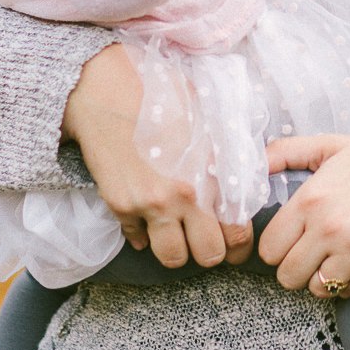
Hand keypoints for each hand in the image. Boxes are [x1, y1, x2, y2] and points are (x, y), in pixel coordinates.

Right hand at [62, 44, 252, 266]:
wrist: (108, 91)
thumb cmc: (163, 95)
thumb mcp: (207, 120)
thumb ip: (224, 156)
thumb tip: (241, 181)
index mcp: (211, 174)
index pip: (237, 232)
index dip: (239, 246)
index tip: (235, 248)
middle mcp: (183, 196)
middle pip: (207, 255)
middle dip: (211, 252)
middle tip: (207, 243)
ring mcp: (149, 204)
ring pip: (171, 258)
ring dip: (177, 251)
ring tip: (178, 236)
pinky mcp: (120, 205)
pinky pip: (137, 239)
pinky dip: (144, 235)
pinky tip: (147, 219)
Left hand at [259, 135, 349, 298]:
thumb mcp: (331, 146)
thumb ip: (288, 152)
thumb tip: (256, 163)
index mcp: (312, 200)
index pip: (269, 249)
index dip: (277, 247)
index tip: (291, 240)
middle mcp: (331, 229)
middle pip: (287, 276)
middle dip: (295, 267)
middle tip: (311, 252)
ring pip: (318, 289)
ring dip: (323, 277)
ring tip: (335, 256)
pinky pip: (349, 292)